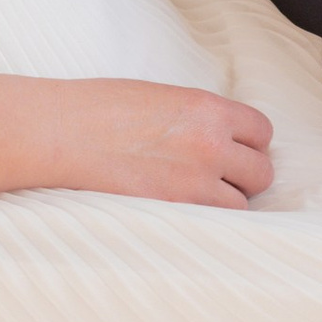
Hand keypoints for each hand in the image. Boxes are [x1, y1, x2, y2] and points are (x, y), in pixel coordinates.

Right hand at [57, 81, 275, 206]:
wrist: (59, 132)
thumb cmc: (98, 108)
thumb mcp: (161, 97)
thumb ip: (198, 117)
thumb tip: (219, 136)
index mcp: (207, 108)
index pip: (262, 132)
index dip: (250, 143)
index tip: (234, 151)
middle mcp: (210, 144)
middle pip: (261, 171)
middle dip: (244, 175)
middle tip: (219, 177)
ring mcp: (194, 181)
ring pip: (242, 204)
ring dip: (226, 203)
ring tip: (197, 197)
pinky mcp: (174, 210)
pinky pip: (213, 224)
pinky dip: (205, 221)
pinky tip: (184, 213)